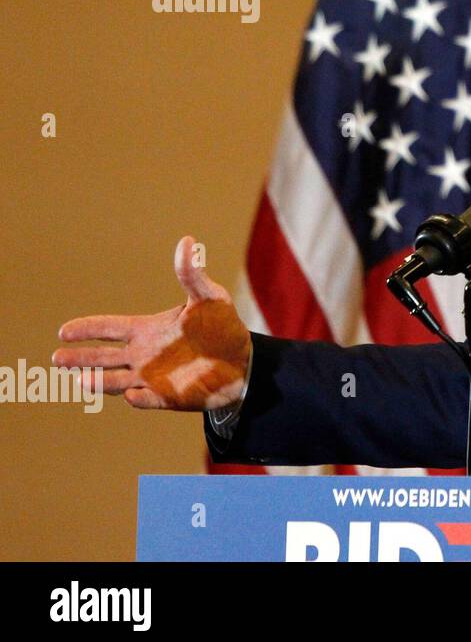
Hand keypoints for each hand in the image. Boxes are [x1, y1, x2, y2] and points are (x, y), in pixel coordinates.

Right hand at [53, 236, 251, 410]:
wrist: (245, 361)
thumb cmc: (223, 327)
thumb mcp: (210, 297)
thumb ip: (192, 275)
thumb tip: (187, 241)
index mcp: (149, 331)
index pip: (110, 328)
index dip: (87, 329)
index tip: (63, 331)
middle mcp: (145, 356)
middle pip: (104, 358)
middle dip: (81, 358)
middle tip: (56, 358)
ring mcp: (154, 379)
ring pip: (119, 381)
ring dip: (101, 381)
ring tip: (80, 380)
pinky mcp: (170, 397)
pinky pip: (150, 400)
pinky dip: (140, 399)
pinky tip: (131, 395)